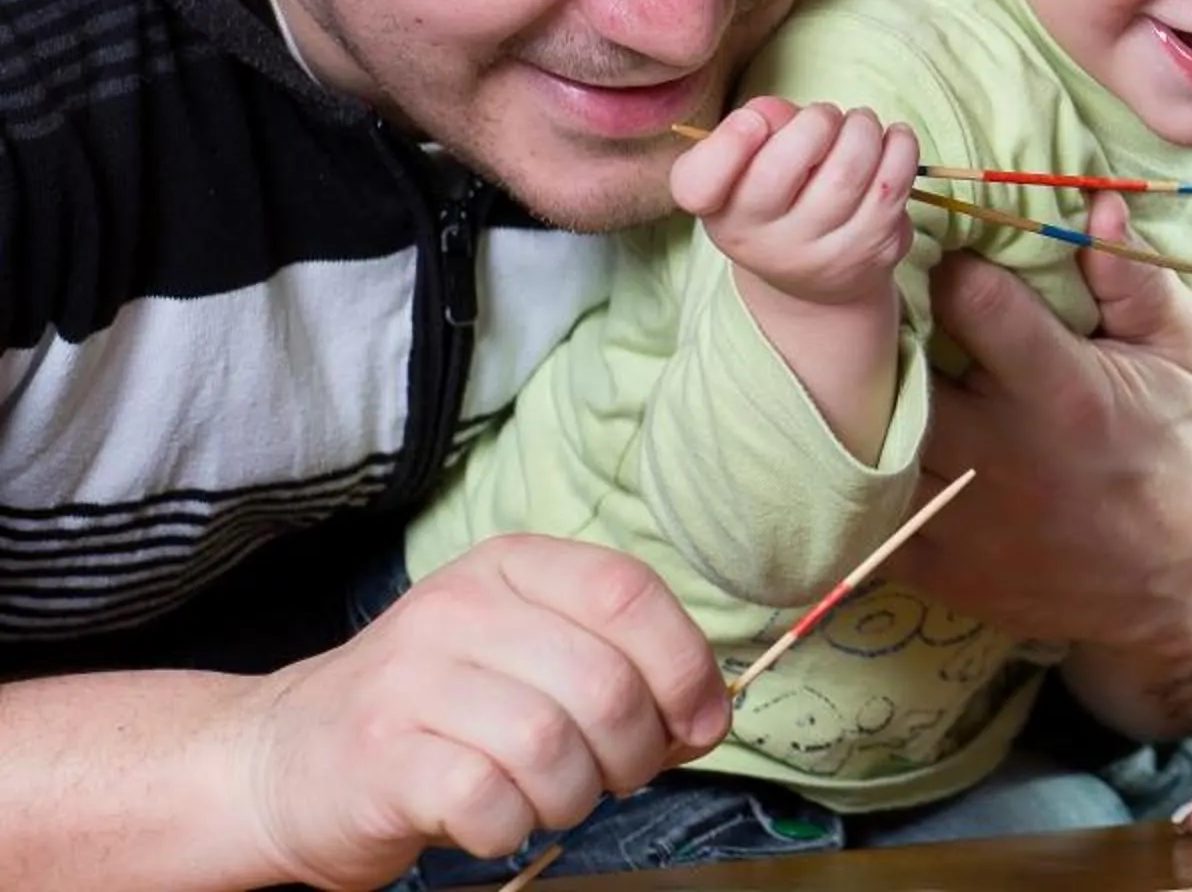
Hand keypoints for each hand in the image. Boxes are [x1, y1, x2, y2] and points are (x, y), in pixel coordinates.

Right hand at [231, 537, 728, 888]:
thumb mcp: (525, 655)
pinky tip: (492, 819)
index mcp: (510, 566)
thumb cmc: (435, 712)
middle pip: (604, 684)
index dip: (684, 666)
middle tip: (612, 777)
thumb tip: (707, 715)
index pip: (629, 592)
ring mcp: (411, 680)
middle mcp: (459, 608)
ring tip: (548, 799)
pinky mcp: (379, 757)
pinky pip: (489, 800)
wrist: (282, 759)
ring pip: (552, 747)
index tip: (695, 722)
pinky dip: (510, 827)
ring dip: (573, 796)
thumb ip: (619, 667)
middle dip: (634, 753)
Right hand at [671, 98, 916, 308]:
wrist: (819, 283)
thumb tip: (774, 111)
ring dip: (861, 128)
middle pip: (782, 168)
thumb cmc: (780, 202)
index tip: (751, 121)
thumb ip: (757, 128)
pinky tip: (890, 139)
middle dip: (814, 121)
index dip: (726, 144)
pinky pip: (894, 183)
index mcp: (722, 211)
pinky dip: (899, 144)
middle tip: (824, 116)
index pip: (699, 185)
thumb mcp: (750, 172)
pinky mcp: (873, 250)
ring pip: (848, 171)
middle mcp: (764, 241)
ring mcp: (822, 252)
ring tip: (858, 124)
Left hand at [884, 196, 1191, 738]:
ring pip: (868, 434)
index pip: (973, 299)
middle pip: (903, 363)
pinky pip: (864, 503)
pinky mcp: (933, 566)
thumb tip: (1096, 201)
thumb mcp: (1181, 349)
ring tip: (869, 361)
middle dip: (891, 321)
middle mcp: (1000, 454)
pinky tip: (872, 432)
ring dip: (865, 393)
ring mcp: (959, 518)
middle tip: (891, 298)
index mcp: (1062, 391)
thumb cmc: (1176, 442)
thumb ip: (1135, 275)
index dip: (952, 258)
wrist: (1177, 579)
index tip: (949, 247)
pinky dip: (859, 465)